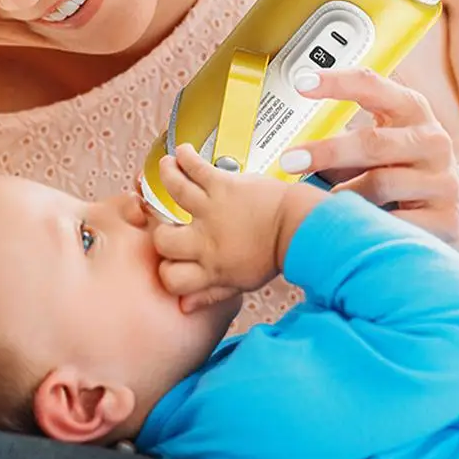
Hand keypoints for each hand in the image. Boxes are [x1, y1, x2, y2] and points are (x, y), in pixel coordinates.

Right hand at [153, 144, 325, 311]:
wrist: (300, 227)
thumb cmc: (274, 253)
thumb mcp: (242, 282)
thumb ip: (210, 294)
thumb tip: (183, 307)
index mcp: (212, 267)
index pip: (171, 277)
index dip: (165, 270)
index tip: (168, 259)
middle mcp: (207, 239)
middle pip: (163, 239)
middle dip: (158, 229)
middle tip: (162, 216)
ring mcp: (212, 209)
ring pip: (174, 191)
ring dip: (166, 176)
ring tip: (166, 168)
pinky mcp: (223, 185)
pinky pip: (195, 168)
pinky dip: (185, 157)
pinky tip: (181, 152)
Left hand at [280, 67, 458, 270]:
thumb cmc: (403, 167)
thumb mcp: (384, 140)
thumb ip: (347, 134)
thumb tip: (292, 148)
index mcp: (411, 110)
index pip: (371, 85)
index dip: (335, 82)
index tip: (299, 82)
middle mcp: (430, 140)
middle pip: (372, 142)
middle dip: (326, 151)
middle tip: (288, 160)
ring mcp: (441, 180)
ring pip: (379, 184)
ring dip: (342, 193)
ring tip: (320, 201)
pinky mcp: (445, 219)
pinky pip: (394, 222)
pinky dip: (366, 223)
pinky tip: (349, 225)